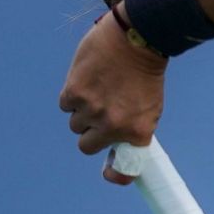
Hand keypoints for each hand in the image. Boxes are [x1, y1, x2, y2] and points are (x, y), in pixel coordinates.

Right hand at [59, 5, 166, 184]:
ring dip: (82, 110)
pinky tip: (89, 79)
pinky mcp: (74, 93)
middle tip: (100, 113)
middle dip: (90, 132)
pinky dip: (72, 94)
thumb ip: (131, 129)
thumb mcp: (149, 108)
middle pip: (86, 146)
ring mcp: (92, 111)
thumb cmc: (145, 74)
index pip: (123, 170)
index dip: (114, 173)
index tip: (108, 172)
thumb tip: (112, 149)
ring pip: (75, 124)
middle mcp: (113, 127)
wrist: (138, 40)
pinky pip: (65, 105)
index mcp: (137, 133)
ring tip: (99, 89)